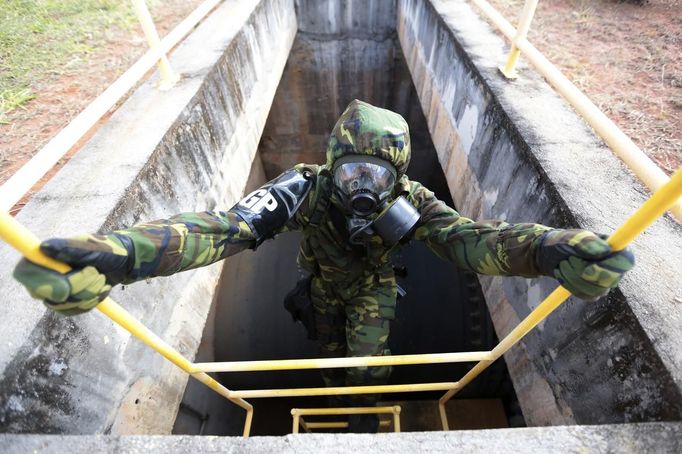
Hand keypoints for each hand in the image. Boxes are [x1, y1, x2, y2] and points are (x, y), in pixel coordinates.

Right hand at [13, 234, 131, 314]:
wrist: (123, 263)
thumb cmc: (108, 250)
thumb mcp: (93, 247)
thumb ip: (70, 248)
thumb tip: (43, 247)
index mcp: (46, 255)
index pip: (25, 272)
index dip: (43, 283)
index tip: (67, 286)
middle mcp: (45, 273)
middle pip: (45, 294)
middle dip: (77, 288)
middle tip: (96, 274)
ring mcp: (54, 289)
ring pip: (60, 305)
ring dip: (88, 294)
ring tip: (102, 279)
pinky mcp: (65, 302)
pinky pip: (71, 311)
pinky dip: (90, 303)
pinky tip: (101, 290)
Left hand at [536, 229, 633, 300]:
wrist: (549, 254)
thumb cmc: (563, 242)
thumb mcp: (570, 238)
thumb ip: (586, 242)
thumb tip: (605, 250)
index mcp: (615, 248)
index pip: (626, 261)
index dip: (610, 267)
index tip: (588, 266)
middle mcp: (615, 266)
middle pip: (610, 279)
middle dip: (583, 271)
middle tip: (569, 259)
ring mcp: (606, 281)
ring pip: (596, 289)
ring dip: (573, 277)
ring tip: (563, 264)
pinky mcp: (595, 292)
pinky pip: (587, 296)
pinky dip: (570, 285)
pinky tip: (563, 274)